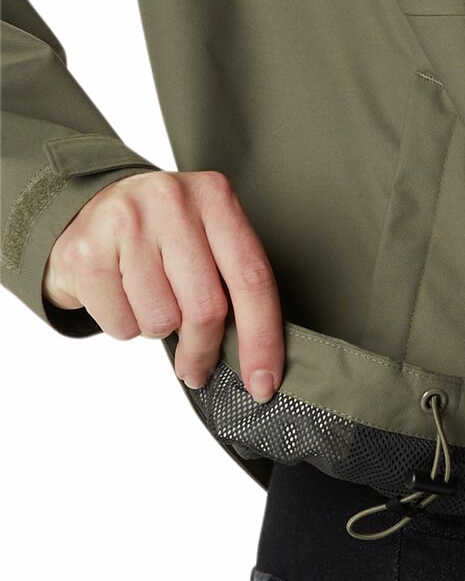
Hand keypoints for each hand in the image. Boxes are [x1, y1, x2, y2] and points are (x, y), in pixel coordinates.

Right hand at [43, 170, 283, 402]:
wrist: (90, 205)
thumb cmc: (163, 234)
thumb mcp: (207, 237)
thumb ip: (234, 282)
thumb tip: (258, 360)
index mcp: (215, 198)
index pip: (252, 280)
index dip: (263, 339)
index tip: (263, 382)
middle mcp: (172, 202)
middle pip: (206, 308)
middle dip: (205, 351)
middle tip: (198, 368)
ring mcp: (125, 222)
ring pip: (161, 320)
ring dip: (160, 330)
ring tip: (150, 303)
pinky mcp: (85, 251)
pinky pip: (121, 324)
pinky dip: (126, 326)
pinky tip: (122, 296)